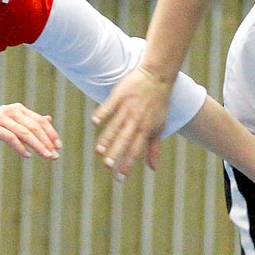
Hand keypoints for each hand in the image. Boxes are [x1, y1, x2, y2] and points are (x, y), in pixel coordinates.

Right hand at [0, 103, 60, 158]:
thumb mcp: (10, 121)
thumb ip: (28, 120)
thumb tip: (48, 119)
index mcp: (18, 109)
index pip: (40, 121)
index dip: (51, 134)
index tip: (59, 146)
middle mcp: (11, 111)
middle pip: (35, 127)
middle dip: (47, 142)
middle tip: (55, 155)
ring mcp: (1, 118)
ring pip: (25, 133)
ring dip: (38, 146)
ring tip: (47, 156)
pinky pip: (10, 138)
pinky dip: (20, 147)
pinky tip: (27, 156)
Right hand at [91, 65, 172, 180]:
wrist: (158, 76)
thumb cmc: (159, 104)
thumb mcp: (160, 127)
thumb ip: (154, 148)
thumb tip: (152, 168)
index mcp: (145, 129)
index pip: (135, 151)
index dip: (127, 165)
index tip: (119, 178)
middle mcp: (136, 120)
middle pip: (124, 140)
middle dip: (116, 154)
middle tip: (107, 166)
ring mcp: (127, 108)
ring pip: (115, 126)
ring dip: (106, 139)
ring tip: (98, 151)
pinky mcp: (119, 95)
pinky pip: (109, 106)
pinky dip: (102, 113)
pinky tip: (94, 122)